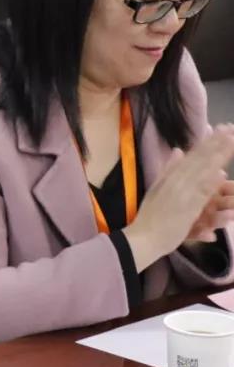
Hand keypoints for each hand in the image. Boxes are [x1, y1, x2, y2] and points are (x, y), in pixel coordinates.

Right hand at [124, 125, 233, 269]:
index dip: (207, 142)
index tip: (221, 129)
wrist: (142, 238)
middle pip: (199, 160)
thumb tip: (178, 151)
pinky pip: (200, 195)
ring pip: (202, 172)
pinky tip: (221, 173)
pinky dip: (210, 183)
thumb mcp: (156, 189)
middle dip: (216, 144)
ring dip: (217, 157)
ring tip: (231, 142)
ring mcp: (181, 194)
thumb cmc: (149, 217)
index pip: (192, 156)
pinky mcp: (186, 209)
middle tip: (231, 128)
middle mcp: (176, 182)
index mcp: (169, 176)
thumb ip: (167, 170)